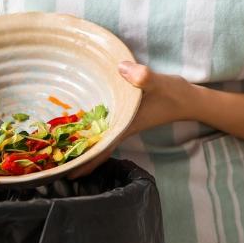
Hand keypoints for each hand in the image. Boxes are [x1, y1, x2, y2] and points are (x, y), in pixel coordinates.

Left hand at [67, 61, 191, 178]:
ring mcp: (123, 124)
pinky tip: (80, 133)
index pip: (102, 149)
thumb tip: (122, 68)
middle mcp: (122, 128)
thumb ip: (143, 77)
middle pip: (96, 148)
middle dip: (77, 158)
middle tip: (54, 168)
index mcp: (125, 126)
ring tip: (59, 154)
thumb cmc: (174, 94)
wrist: (189, 99)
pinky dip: (91, 133)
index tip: (67, 174)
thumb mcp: (160, 83)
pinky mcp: (126, 118)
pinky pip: (104, 130)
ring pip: (99, 140)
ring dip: (82, 146)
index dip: (86, 162)